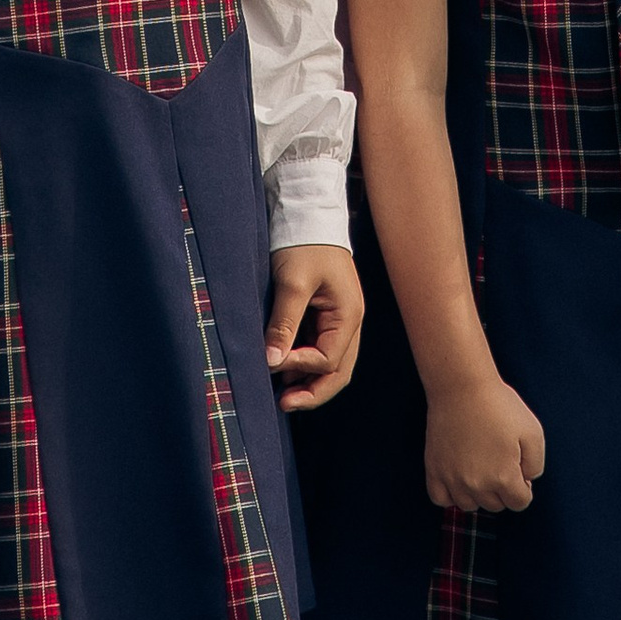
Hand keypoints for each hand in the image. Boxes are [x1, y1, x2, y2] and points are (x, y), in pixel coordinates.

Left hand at [267, 244, 361, 410]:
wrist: (307, 215)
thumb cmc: (304, 244)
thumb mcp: (293, 283)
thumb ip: (284, 323)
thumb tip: (272, 361)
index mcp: (348, 315)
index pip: (329, 358)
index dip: (301, 367)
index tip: (273, 362)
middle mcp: (349, 323)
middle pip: (338, 371)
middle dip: (313, 391)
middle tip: (283, 404)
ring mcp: (338, 321)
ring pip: (329, 364)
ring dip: (307, 380)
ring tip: (280, 393)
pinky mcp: (323, 317)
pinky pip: (318, 350)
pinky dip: (302, 364)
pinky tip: (283, 370)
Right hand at [423, 368, 544, 514]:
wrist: (462, 386)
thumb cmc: (499, 406)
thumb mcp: (534, 432)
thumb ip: (536, 465)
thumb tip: (526, 480)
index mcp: (504, 478)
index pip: (520, 503)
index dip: (524, 486)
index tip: (518, 466)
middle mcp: (477, 485)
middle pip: (495, 506)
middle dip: (502, 489)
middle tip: (499, 461)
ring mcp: (452, 479)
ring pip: (469, 505)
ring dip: (478, 494)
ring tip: (480, 467)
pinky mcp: (434, 469)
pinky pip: (441, 499)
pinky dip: (451, 495)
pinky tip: (458, 479)